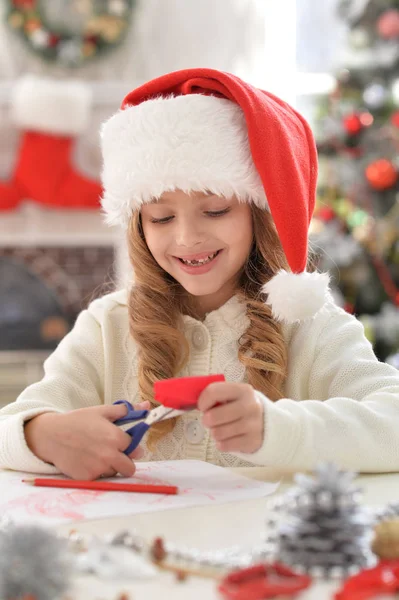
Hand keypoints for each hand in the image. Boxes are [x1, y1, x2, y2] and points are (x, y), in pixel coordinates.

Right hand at [24, 401, 149, 479]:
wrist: (51, 435)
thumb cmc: (77, 421)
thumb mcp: (102, 411)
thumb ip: (126, 411)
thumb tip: (147, 406)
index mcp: (116, 438)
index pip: (135, 448)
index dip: (128, 445)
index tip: (121, 442)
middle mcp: (110, 455)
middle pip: (130, 468)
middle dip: (125, 462)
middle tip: (113, 453)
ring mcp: (99, 468)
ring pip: (114, 473)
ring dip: (110, 467)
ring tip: (96, 454)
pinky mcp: (88, 478)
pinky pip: (100, 479)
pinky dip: (96, 472)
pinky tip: (86, 461)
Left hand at [198, 382, 263, 453]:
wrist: (266, 423)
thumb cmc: (241, 407)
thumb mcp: (233, 395)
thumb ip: (216, 395)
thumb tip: (194, 402)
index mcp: (243, 390)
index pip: (213, 391)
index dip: (202, 401)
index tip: (203, 407)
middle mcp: (250, 406)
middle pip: (213, 416)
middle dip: (207, 420)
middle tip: (211, 420)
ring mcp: (253, 425)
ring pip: (217, 433)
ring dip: (215, 432)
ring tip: (222, 428)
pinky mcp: (252, 441)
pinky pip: (224, 446)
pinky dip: (222, 443)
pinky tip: (229, 438)